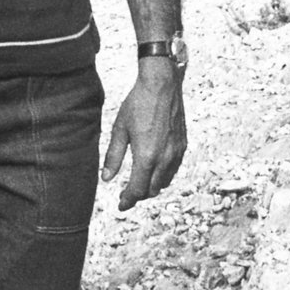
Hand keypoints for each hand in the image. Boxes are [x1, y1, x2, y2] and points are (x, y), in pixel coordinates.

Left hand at [102, 61, 186, 209]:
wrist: (162, 85)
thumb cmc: (138, 104)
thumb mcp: (120, 129)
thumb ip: (113, 157)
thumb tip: (107, 179)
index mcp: (146, 157)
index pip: (137, 190)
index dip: (127, 200)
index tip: (121, 205)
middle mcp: (164, 159)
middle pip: (152, 190)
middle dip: (139, 195)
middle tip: (127, 194)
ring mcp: (176, 153)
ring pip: (165, 181)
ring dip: (152, 186)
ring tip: (140, 182)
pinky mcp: (183, 145)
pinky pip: (174, 169)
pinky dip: (164, 175)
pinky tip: (155, 169)